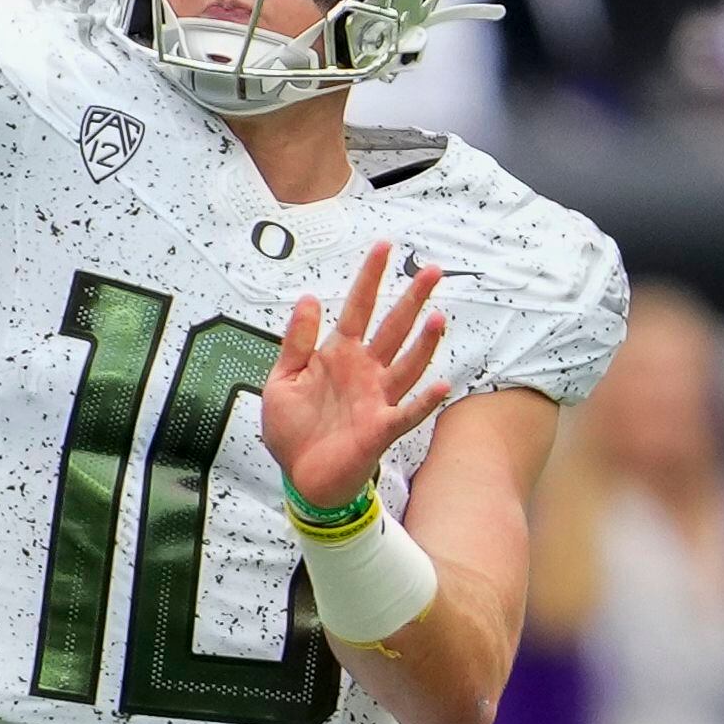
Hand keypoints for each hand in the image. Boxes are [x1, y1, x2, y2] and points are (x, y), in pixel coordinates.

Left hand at [260, 241, 447, 511]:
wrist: (299, 476)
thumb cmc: (293, 429)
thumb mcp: (282, 379)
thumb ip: (296, 342)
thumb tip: (308, 298)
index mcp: (339, 355)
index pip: (358, 308)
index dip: (370, 278)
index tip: (384, 247)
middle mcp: (364, 371)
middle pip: (393, 328)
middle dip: (412, 300)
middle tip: (432, 271)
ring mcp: (376, 399)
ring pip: (406, 364)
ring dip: (423, 343)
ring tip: (437, 317)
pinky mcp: (380, 429)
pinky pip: (406, 413)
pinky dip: (424, 402)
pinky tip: (441, 386)